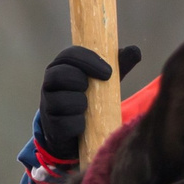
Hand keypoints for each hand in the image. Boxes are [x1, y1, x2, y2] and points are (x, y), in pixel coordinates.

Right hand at [36, 44, 143, 162]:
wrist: (76, 133)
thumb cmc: (91, 99)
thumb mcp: (105, 81)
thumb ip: (119, 66)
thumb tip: (135, 50)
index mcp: (62, 66)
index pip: (69, 55)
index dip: (88, 60)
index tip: (108, 72)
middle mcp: (49, 84)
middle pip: (58, 74)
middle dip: (79, 80)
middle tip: (93, 88)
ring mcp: (48, 105)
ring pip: (60, 101)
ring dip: (80, 104)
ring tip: (88, 108)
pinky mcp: (51, 127)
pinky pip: (64, 124)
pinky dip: (79, 125)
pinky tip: (85, 125)